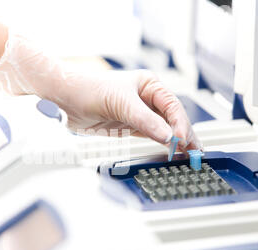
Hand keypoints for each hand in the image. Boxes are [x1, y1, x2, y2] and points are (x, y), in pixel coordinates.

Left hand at [0, 31, 201, 152]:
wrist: (63, 99)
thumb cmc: (87, 89)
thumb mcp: (120, 103)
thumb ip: (145, 121)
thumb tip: (167, 136)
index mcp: (149, 85)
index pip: (172, 106)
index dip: (180, 124)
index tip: (181, 140)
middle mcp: (146, 98)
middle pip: (171, 119)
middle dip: (184, 135)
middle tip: (193, 152)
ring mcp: (138, 113)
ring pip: (162, 129)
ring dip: (174, 142)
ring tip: (187, 156)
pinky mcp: (128, 126)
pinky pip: (149, 136)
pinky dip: (159, 144)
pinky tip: (168, 152)